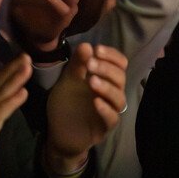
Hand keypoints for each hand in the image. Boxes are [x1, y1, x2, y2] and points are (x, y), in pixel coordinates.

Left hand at [44, 43, 128, 172]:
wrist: (58, 132)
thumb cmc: (66, 104)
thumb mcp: (68, 81)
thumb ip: (77, 65)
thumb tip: (87, 45)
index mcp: (105, 80)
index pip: (120, 64)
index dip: (112, 56)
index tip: (97, 49)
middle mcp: (111, 94)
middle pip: (120, 79)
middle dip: (107, 69)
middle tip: (91, 64)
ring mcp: (109, 112)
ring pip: (119, 98)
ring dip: (107, 88)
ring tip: (91, 81)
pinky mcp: (104, 128)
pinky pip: (112, 118)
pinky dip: (105, 109)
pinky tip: (95, 102)